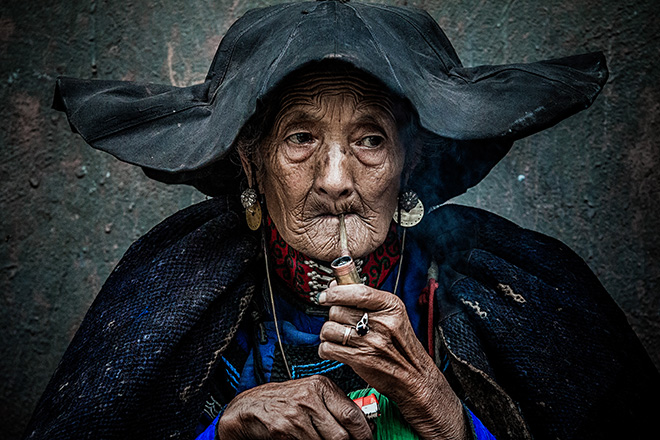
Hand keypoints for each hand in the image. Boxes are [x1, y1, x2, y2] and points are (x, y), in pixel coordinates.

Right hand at [216, 375, 372, 439]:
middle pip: (342, 435)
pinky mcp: (284, 429)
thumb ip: (335, 407)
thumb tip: (364, 426)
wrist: (249, 407)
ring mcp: (296, 413)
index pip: (352, 414)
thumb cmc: (283, 402)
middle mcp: (310, 397)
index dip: (364, 434)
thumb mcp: (311, 396)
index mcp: (321, 386)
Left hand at [317, 284, 466, 439]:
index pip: (357, 292)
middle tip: (341, 323)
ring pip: (329, 328)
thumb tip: (335, 285)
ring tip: (337, 337)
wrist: (414, 377)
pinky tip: (335, 349)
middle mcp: (382, 323)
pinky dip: (326, 349)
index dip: (335, 292)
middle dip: (334, 317)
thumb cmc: (401, 346)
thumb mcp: (392, 315)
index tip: (325, 295)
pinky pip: (328, 348)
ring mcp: (371, 342)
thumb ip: (364, 298)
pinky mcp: (360, 360)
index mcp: (391, 307)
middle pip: (338, 310)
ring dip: (328, 333)